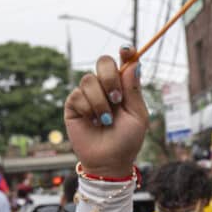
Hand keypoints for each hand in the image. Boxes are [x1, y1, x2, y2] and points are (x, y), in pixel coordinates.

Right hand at [64, 47, 147, 177]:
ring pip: (89, 80)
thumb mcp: (137, 116)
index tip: (127, 50)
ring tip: (106, 120)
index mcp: (124, 87)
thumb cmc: (127, 140)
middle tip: (117, 98)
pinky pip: (78, 95)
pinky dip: (89, 109)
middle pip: (103, 62)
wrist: (109, 161)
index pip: (123, 62)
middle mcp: (105, 87)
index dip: (125, 53)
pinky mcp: (74, 105)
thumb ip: (134, 90)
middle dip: (110, 77)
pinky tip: (93, 122)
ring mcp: (88, 94)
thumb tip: (133, 63)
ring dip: (100, 102)